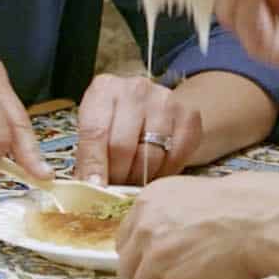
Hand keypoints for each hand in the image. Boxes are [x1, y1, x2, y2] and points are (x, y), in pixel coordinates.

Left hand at [74, 73, 202, 185]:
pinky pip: (175, 158)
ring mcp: (165, 100)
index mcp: (104, 89)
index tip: (95, 189)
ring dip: (140, 178)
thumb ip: (89, 157)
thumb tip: (91, 188)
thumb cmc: (116, 122)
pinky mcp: (189, 115)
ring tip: (133, 182)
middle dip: (117, 176)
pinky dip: (163, 173)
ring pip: (150, 156)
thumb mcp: (95, 131)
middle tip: (114, 189)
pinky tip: (155, 172)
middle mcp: (136, 89)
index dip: (94, 165)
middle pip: (123, 146)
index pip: (95, 132)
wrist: (154, 106)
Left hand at [116, 172, 278, 278]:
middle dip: (147, 272)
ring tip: (194, 276)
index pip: (126, 236)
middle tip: (176, 273)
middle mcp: (144, 222)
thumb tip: (155, 243)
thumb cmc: (241, 210)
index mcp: (150, 199)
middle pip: (125, 262)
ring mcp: (151, 249)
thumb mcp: (193, 199)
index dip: (144, 252)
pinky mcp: (164, 275)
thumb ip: (167, 217)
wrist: (264, 221)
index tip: (160, 258)